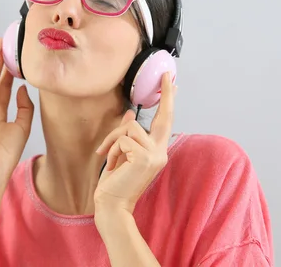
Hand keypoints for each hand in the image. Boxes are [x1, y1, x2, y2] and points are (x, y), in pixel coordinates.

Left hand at [94, 72, 175, 214]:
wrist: (112, 205)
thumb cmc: (115, 183)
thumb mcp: (121, 154)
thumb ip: (128, 136)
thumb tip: (128, 113)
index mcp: (157, 151)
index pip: (165, 122)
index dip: (168, 101)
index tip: (171, 82)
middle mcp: (161, 152)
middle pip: (165, 116)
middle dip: (166, 94)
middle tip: (165, 75)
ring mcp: (155, 155)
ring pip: (130, 126)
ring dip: (112, 139)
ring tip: (108, 157)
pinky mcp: (144, 157)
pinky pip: (122, 138)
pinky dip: (111, 149)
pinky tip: (111, 165)